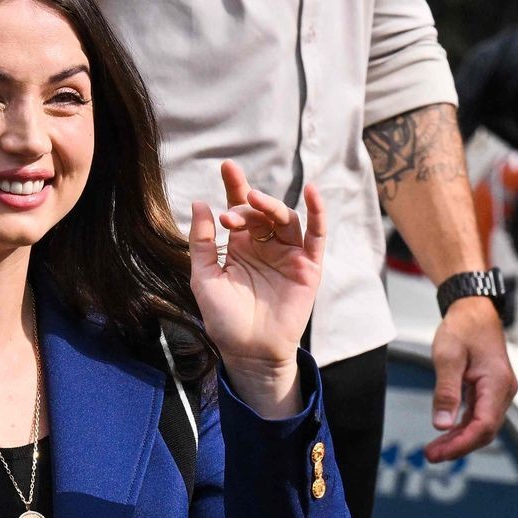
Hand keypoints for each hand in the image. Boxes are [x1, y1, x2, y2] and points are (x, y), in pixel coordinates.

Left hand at [188, 160, 326, 415]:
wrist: (248, 351)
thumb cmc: (224, 319)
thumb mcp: (204, 278)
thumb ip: (202, 243)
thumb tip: (200, 203)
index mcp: (240, 246)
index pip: (239, 209)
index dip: (234, 187)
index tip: (226, 166)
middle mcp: (265, 246)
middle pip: (261, 212)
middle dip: (246, 206)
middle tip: (232, 213)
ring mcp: (288, 255)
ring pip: (285, 219)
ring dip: (271, 206)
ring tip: (255, 202)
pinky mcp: (308, 267)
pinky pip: (316, 236)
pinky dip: (317, 213)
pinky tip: (313, 193)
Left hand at [423, 297, 516, 462]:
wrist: (474, 309)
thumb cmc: (463, 328)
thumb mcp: (448, 357)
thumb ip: (446, 392)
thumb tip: (441, 425)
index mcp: (497, 383)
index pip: (484, 425)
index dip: (462, 444)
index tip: (439, 453)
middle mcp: (504, 391)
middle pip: (484, 430)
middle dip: (458, 446)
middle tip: (430, 456)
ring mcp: (499, 391)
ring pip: (482, 425)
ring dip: (459, 439)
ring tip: (433, 450)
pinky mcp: (491, 390)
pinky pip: (479, 415)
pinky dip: (462, 427)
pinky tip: (445, 434)